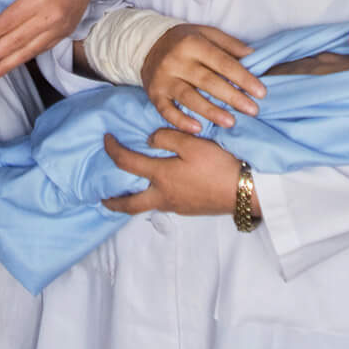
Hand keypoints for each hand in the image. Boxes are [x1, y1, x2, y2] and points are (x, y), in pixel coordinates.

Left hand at [100, 129, 241, 216]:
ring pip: (147, 206)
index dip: (112, 150)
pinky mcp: (189, 210)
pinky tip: (161, 189)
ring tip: (130, 191)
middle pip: (130, 204)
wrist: (244, 193)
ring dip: (134, 201)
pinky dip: (153, 198)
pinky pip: (163, 204)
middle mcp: (163, 196)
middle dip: (113, 201)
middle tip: (103, 198)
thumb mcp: (193, 144)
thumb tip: (149, 140)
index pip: (127, 163)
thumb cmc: (218, 166)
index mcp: (161, 176)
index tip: (106, 140)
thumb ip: (167, 138)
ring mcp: (176, 206)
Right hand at [140, 24, 264, 133]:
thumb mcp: (206, 33)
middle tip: (253, 110)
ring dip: (210, 111)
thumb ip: (229, 45)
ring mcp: (163, 78)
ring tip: (231, 122)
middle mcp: (176, 60)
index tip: (261, 92)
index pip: (222, 62)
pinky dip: (180, 121)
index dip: (243, 77)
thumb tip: (254, 56)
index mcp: (192, 43)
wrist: (147, 45)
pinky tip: (197, 129)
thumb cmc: (184, 41)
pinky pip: (166, 110)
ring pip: (188, 97)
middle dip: (232, 97)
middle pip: (207, 81)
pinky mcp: (154, 93)